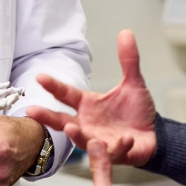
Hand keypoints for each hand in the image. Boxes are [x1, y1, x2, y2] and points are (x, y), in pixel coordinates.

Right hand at [28, 29, 157, 166]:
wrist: (153, 134)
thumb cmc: (136, 111)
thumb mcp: (133, 83)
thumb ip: (128, 60)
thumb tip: (126, 32)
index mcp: (87, 105)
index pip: (66, 94)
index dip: (53, 86)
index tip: (39, 77)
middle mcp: (87, 123)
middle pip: (61, 120)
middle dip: (47, 117)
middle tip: (31, 110)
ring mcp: (98, 139)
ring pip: (82, 139)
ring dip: (76, 134)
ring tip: (70, 127)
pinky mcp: (114, 153)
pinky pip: (113, 151)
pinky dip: (118, 146)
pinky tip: (125, 139)